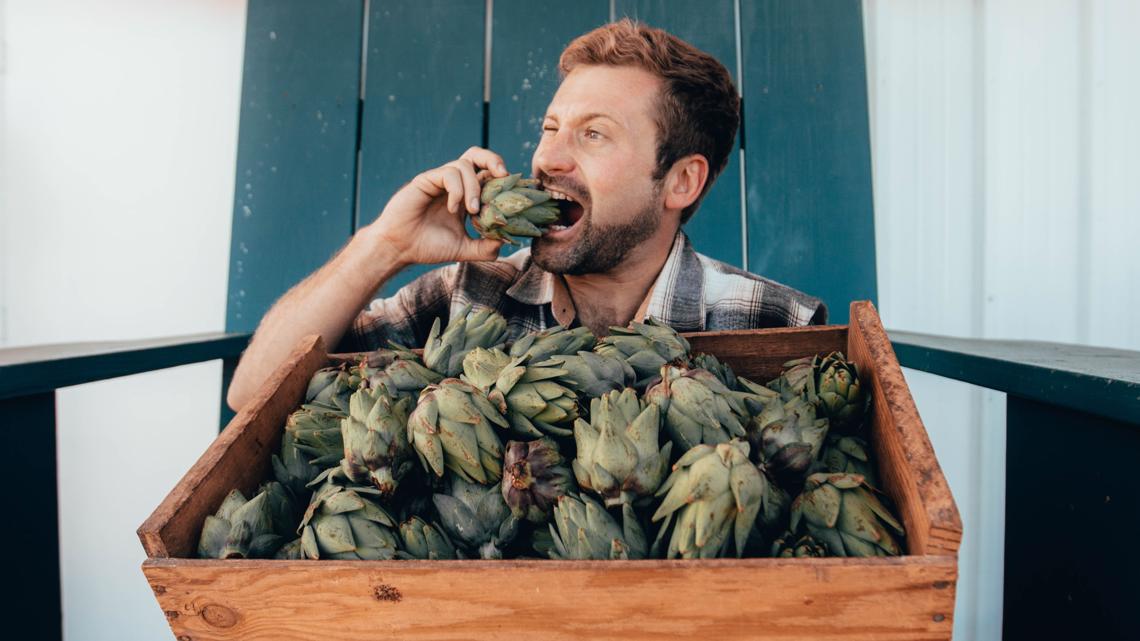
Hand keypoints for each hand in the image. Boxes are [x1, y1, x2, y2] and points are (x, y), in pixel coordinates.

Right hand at [366, 147, 510, 265]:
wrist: (399, 249)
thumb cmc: (427, 247)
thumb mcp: (463, 249)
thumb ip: (485, 247)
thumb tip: (507, 241)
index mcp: (464, 196)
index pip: (487, 176)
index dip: (502, 179)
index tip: (515, 192)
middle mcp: (453, 184)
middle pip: (477, 156)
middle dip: (494, 160)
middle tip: (504, 176)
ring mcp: (439, 180)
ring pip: (465, 165)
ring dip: (474, 187)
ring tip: (473, 211)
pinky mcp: (426, 179)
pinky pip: (449, 173)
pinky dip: (457, 190)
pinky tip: (453, 209)